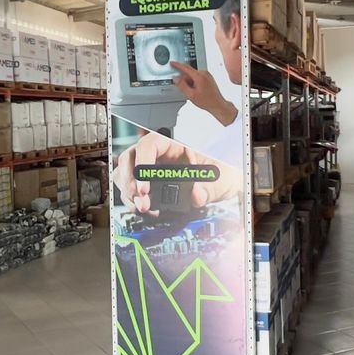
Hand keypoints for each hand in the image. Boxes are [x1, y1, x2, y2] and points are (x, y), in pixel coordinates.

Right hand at [113, 131, 240, 215]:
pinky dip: (133, 201)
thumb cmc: (224, 172)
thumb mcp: (222, 178)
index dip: (142, 164)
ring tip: (143, 207)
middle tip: (141, 201)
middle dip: (131, 182)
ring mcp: (152, 169)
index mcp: (175, 144)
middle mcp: (160, 155)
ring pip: (125, 174)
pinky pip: (132, 190)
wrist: (228, 183)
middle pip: (129, 159)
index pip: (149, 145)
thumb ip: (210, 187)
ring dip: (129, 193)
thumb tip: (196, 195)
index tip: (145, 186)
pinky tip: (146, 210)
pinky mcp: (150, 185)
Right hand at [170, 62, 236, 126]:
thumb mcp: (191, 95)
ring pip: (193, 76)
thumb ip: (182, 85)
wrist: (217, 104)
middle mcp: (204, 73)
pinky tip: (197, 91)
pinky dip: (194, 83)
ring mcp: (207, 75)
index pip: (186, 68)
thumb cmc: (207, 101)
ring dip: (190, 83)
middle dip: (185, 81)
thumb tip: (175, 78)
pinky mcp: (209, 77)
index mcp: (199, 76)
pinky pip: (197, 77)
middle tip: (187, 91)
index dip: (177, 65)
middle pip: (189, 73)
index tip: (172, 63)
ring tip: (194, 93)